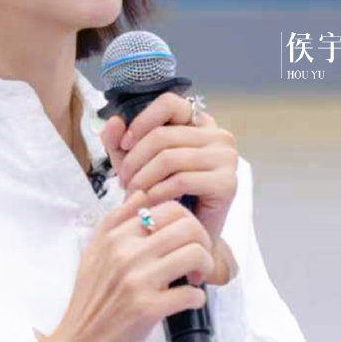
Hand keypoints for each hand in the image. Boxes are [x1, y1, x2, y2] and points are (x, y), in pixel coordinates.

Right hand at [36, 194, 213, 341]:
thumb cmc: (88, 305)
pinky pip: (191, 293)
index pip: (166, 208)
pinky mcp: (148, 309)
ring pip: (195, 254)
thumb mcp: (93, 255)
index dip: (186, 222)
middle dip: (202, 242)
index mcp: (114, 237)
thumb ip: (115, 222)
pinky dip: (197, 299)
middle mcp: (126, 253)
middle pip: (187, 226)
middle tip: (195, 261)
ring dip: (204, 267)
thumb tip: (140, 195)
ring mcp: (137, 281)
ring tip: (193, 280)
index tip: (184, 241)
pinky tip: (186, 302)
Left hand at [99, 91, 238, 284]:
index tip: (124, 146)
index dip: (141, 122)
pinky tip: (148, 204)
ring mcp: (226, 158)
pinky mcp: (227, 183)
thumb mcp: (136, 165)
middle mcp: (218, 136)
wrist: (184, 238)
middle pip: (164, 135)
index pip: (169, 103)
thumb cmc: (163, 198)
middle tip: (123, 182)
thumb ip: (121, 143)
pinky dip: (157, 193)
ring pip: (169, 158)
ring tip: (132, 195)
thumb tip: (112, 122)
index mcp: (199, 124)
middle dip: (135, 160)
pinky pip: (181, 180)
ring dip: (142, 178)